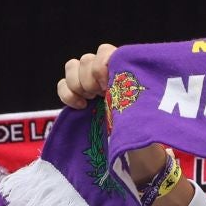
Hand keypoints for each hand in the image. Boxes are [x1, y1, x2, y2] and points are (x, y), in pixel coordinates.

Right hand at [58, 43, 170, 183]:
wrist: (134, 154)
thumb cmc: (143, 132)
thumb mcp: (141, 114)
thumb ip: (130, 99)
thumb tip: (120, 95)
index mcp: (123, 71)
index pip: (105, 52)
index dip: (102, 65)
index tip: (107, 85)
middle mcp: (105, 74)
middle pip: (86, 60)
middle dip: (89, 78)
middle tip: (99, 95)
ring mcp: (90, 84)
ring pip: (72, 67)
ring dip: (78, 83)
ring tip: (89, 100)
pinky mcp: (77, 97)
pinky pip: (63, 85)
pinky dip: (66, 94)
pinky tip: (80, 107)